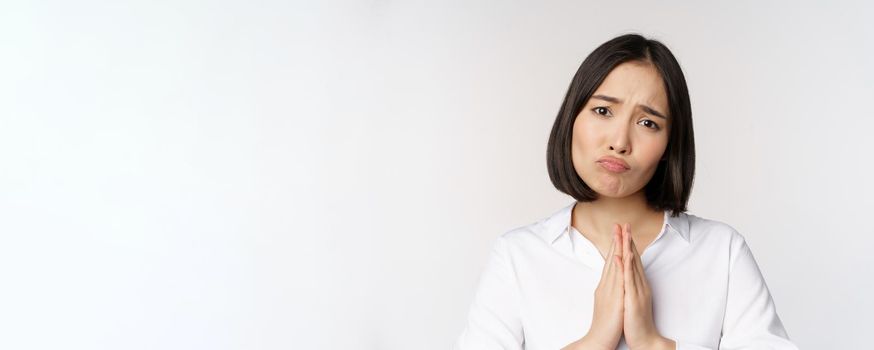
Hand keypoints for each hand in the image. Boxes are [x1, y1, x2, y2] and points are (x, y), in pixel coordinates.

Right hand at [577, 224, 625, 349]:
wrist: (598, 340)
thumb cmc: (604, 325)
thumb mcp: (607, 303)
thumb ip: (609, 290)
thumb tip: (611, 282)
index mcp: (606, 286)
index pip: (611, 262)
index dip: (615, 246)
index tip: (618, 232)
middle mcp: (606, 286)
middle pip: (611, 259)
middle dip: (615, 241)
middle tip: (618, 224)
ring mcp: (609, 291)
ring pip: (614, 265)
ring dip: (617, 248)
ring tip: (620, 233)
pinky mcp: (614, 299)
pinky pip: (617, 280)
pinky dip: (618, 267)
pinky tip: (619, 256)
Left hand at [620, 223, 673, 349]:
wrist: (644, 338)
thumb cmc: (635, 320)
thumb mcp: (631, 298)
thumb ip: (630, 286)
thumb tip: (626, 275)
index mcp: (637, 284)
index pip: (632, 260)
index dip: (628, 244)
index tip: (623, 230)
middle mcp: (639, 284)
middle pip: (634, 258)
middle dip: (629, 240)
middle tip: (624, 223)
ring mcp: (637, 291)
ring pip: (632, 265)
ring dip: (627, 248)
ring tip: (624, 233)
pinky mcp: (633, 299)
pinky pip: (628, 281)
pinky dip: (624, 267)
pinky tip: (620, 256)